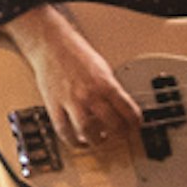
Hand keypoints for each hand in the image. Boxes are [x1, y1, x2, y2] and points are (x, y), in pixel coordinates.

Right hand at [3, 4, 136, 154]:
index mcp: (105, 83)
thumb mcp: (102, 68)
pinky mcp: (54, 105)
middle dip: (118, 135)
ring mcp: (71, 101)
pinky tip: (77, 141)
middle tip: (119, 137)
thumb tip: (119, 106)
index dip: (135, 123)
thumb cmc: (75, 52)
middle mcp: (90, 93)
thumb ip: (110, 88)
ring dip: (96, 141)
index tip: (135, 127)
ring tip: (99, 142)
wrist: (51, 44)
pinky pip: (63, 129)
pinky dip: (72, 140)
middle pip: (112, 124)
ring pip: (88, 131)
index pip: (128, 110)